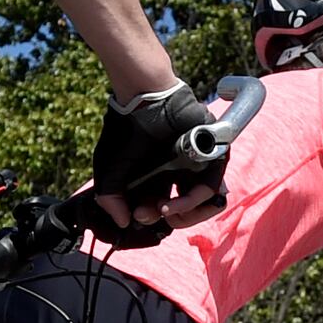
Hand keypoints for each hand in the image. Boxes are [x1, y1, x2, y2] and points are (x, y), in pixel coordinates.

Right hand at [85, 83, 228, 247]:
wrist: (144, 100)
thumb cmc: (125, 131)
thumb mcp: (111, 169)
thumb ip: (111, 198)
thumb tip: (122, 222)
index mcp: (157, 175)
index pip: (160, 205)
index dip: (149, 216)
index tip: (136, 214)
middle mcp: (178, 172)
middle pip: (183, 208)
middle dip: (166, 219)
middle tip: (149, 214)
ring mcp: (196, 165)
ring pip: (202, 203)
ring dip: (183, 215)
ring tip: (165, 212)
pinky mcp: (211, 156)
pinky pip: (212, 187)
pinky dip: (193, 201)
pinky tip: (174, 203)